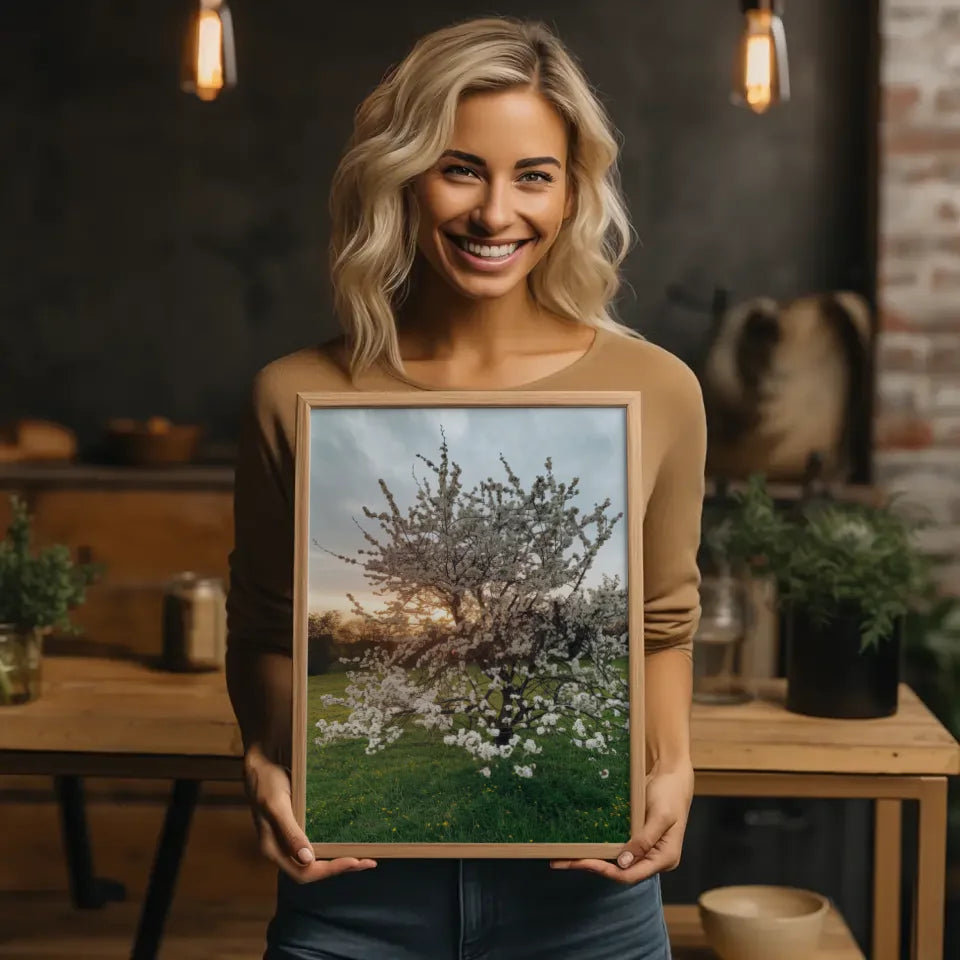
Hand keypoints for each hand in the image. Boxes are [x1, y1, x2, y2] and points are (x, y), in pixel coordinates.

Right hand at [243, 743, 376, 883]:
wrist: (259, 764)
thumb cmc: (266, 782)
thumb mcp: (277, 805)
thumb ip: (290, 833)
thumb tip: (308, 859)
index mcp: (273, 849)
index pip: (304, 873)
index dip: (330, 870)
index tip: (354, 861)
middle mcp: (281, 850)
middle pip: (312, 871)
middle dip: (340, 868)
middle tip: (369, 862)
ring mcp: (287, 841)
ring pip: (314, 861)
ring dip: (338, 861)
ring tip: (364, 858)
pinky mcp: (294, 829)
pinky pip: (314, 846)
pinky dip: (331, 849)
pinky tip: (345, 844)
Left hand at [549, 759, 693, 883]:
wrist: (672, 774)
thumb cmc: (670, 794)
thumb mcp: (660, 816)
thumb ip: (644, 840)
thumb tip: (623, 863)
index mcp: (664, 859)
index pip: (631, 875)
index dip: (606, 871)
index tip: (583, 862)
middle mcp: (653, 859)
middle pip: (620, 871)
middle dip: (592, 866)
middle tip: (562, 861)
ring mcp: (644, 849)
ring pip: (615, 861)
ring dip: (592, 859)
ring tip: (564, 857)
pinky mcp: (636, 838)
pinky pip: (616, 847)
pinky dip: (600, 847)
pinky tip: (582, 845)